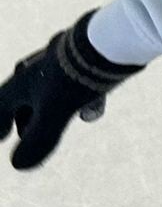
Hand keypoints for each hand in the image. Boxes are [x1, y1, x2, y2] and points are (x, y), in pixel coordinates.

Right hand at [0, 11, 142, 170]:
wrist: (106, 40)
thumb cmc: (74, 79)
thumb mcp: (54, 115)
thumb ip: (37, 140)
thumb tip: (18, 165)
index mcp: (19, 83)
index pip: (1, 107)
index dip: (0, 124)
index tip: (1, 136)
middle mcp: (31, 70)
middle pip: (23, 101)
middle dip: (26, 119)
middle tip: (24, 132)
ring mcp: (53, 61)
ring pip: (47, 91)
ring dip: (53, 109)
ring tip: (68, 119)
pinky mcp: (75, 58)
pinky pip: (70, 81)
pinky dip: (75, 97)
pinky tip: (94, 105)